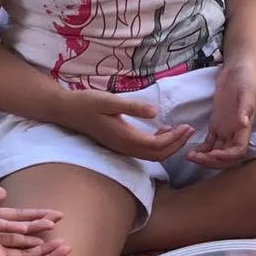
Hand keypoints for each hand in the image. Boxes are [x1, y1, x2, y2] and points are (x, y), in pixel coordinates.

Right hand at [65, 88, 193, 162]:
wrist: (66, 111)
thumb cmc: (87, 103)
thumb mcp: (110, 100)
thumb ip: (133, 106)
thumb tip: (155, 112)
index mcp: (124, 138)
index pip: (157, 146)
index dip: (175, 139)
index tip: (188, 127)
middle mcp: (124, 147)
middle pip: (157, 155)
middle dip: (176, 145)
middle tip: (190, 130)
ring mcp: (121, 147)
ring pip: (151, 155)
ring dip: (168, 146)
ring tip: (180, 130)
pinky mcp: (119, 144)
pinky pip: (143, 150)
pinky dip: (157, 144)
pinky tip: (161, 130)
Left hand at [188, 62, 255, 169]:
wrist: (238, 70)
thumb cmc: (246, 79)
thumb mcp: (247, 91)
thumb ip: (246, 108)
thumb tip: (244, 124)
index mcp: (245, 128)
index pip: (238, 151)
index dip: (226, 157)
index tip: (213, 154)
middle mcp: (235, 133)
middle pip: (225, 156)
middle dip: (211, 161)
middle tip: (195, 158)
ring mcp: (225, 130)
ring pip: (216, 151)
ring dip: (204, 158)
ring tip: (189, 157)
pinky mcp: (216, 125)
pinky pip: (209, 143)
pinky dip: (201, 149)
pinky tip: (190, 152)